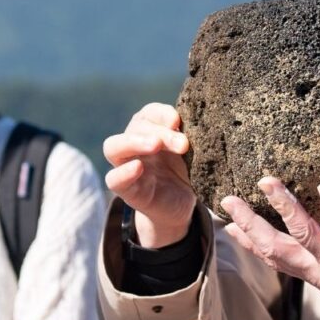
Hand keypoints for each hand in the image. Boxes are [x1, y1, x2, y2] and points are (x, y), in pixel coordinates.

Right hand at [102, 103, 195, 247]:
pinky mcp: (125, 190)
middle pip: (136, 127)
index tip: (178, 121)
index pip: (149, 113)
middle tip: (183, 144)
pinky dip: (123, 172)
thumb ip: (192, 139)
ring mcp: (126, 166)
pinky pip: (113, 179)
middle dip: (160, 131)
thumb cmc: (186, 173)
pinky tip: (138, 167)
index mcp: (151, 131)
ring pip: (113, 146)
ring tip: (155, 144)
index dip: (162, 113)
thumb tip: (205, 125)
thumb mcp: (192, 155)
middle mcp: (135, 145)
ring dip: (135, 142)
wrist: (181, 206)